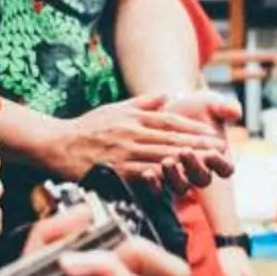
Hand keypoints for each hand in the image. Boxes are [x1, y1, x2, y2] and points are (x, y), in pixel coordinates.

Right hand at [50, 94, 232, 189]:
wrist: (57, 144)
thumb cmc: (86, 128)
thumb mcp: (115, 109)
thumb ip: (142, 103)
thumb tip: (166, 95)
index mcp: (134, 118)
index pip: (170, 122)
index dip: (193, 129)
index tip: (212, 135)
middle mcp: (132, 133)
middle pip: (171, 139)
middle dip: (198, 145)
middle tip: (219, 150)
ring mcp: (124, 151)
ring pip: (161, 155)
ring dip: (186, 161)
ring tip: (206, 165)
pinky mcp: (115, 169)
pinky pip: (142, 173)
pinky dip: (161, 176)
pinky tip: (177, 180)